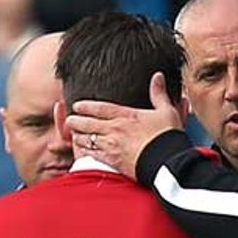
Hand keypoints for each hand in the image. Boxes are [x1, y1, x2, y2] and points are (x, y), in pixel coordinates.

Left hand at [64, 71, 183, 177]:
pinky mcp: (113, 162)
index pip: (100, 108)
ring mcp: (111, 146)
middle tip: (69, 120)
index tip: (77, 105)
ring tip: (74, 135)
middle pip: (88, 123)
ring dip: (78, 137)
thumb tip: (158, 76)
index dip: (86, 106)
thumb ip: (159, 94)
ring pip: (87, 139)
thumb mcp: (166, 111)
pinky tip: (82, 152)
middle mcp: (115, 129)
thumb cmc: (168, 136)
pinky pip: (93, 155)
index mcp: (126, 115)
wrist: (168, 161)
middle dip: (76, 121)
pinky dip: (85, 153)